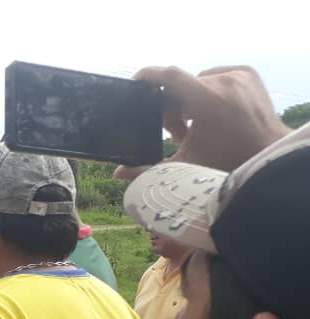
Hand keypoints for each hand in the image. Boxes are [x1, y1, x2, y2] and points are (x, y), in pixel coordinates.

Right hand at [115, 65, 291, 178]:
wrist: (270, 157)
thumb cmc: (226, 165)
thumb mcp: (184, 167)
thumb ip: (147, 169)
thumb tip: (117, 174)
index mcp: (208, 100)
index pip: (169, 76)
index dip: (148, 76)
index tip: (135, 83)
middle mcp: (224, 82)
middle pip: (181, 86)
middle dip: (172, 108)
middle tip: (177, 134)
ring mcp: (239, 76)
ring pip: (197, 82)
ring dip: (189, 102)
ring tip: (197, 128)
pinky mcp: (248, 75)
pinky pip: (216, 77)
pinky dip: (208, 93)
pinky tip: (213, 116)